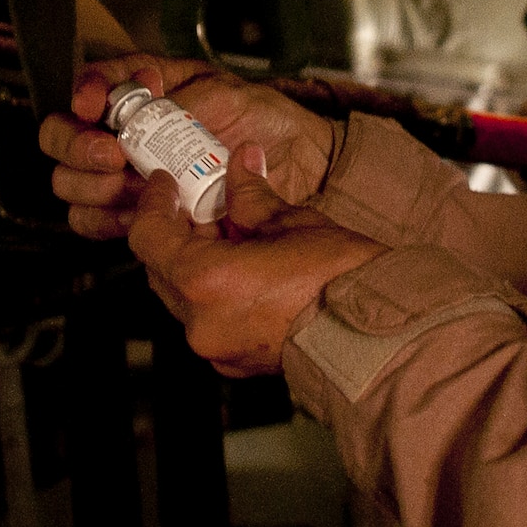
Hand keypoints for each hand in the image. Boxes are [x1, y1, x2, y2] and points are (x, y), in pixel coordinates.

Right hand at [39, 55, 336, 239]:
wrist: (299, 164)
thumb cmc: (265, 119)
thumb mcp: (222, 93)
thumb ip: (176, 100)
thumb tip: (139, 103)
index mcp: (144, 91)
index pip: (89, 86)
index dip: (83, 95)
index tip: (94, 106)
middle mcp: (127, 132)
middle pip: (62, 139)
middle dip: (80, 147)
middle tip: (114, 155)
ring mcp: (130, 173)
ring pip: (72, 184)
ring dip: (93, 185)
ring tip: (131, 183)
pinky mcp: (143, 212)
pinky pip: (98, 222)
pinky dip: (108, 220)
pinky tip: (135, 213)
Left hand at [130, 146, 382, 375]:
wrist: (376, 335)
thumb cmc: (341, 279)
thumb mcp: (291, 223)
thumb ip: (251, 195)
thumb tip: (241, 164)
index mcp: (206, 280)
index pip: (149, 237)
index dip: (153, 204)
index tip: (165, 184)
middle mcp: (200, 320)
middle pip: (161, 269)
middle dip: (176, 234)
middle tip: (200, 204)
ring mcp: (215, 347)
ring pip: (183, 297)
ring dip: (196, 265)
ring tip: (231, 238)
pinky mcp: (234, 362)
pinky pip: (207, 320)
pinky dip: (214, 294)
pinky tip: (245, 272)